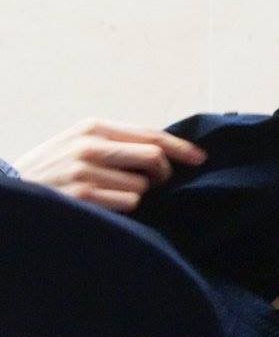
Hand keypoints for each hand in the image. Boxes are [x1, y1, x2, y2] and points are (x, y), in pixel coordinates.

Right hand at [14, 118, 205, 212]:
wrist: (12, 194)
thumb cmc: (54, 174)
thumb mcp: (79, 147)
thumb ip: (117, 145)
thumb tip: (166, 152)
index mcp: (93, 127)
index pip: (150, 133)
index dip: (180, 147)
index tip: (201, 158)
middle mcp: (90, 144)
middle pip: (154, 157)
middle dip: (163, 175)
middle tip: (154, 185)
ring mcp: (85, 169)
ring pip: (142, 185)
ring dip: (137, 195)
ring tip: (111, 196)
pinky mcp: (83, 194)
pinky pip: (129, 202)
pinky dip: (125, 209)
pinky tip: (103, 208)